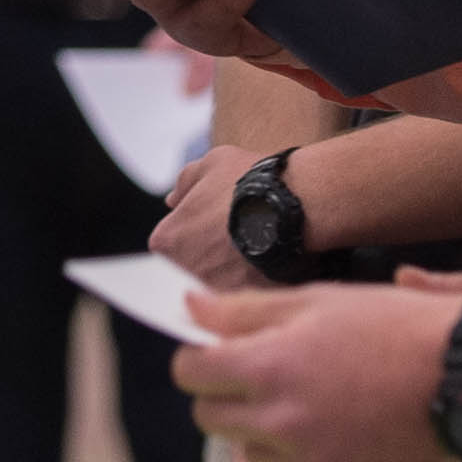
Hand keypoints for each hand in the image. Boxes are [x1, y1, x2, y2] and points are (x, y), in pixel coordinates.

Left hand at [155, 145, 270, 290]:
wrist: (292, 205)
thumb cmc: (249, 183)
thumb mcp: (211, 164)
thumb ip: (185, 182)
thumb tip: (172, 199)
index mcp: (170, 239)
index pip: (169, 239)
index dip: (191, 225)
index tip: (210, 217)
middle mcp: (188, 269)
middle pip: (193, 262)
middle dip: (209, 248)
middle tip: (235, 227)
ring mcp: (218, 286)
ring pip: (220, 277)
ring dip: (232, 264)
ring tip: (257, 239)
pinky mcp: (248, 296)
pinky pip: (247, 287)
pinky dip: (256, 276)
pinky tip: (270, 255)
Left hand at [179, 281, 461, 461]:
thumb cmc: (396, 326)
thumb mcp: (318, 301)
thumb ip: (245, 309)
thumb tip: (191, 307)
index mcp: (268, 366)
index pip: (190, 372)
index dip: (196, 356)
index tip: (214, 348)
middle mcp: (280, 419)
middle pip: (208, 416)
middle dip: (219, 392)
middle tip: (253, 369)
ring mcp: (308, 457)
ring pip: (245, 448)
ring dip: (254, 424)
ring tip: (294, 394)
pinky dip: (294, 448)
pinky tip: (327, 418)